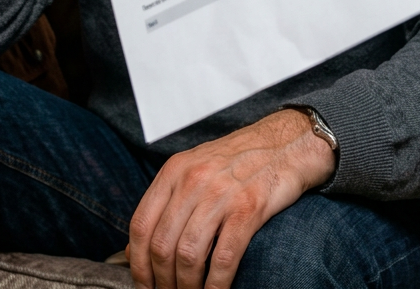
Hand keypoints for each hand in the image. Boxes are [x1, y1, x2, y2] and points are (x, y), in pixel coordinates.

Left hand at [127, 110, 335, 288]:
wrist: (284, 145)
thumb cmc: (237, 161)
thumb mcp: (193, 170)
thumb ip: (166, 204)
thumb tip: (135, 250)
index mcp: (174, 170)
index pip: (141, 224)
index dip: (138, 263)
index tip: (143, 284)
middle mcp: (193, 180)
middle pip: (162, 245)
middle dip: (162, 281)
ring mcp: (220, 194)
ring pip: (189, 256)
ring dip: (186, 287)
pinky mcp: (248, 209)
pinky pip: (223, 258)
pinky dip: (215, 285)